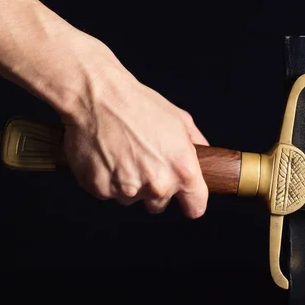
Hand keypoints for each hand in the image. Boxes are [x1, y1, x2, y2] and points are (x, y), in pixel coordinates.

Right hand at [59, 36, 208, 217]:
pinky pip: (107, 192)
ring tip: (122, 153)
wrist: (97, 96)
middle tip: (144, 161)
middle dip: (154, 189)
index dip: (191, 203)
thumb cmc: (139, 104)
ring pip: (131, 199)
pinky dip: (106, 179)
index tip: (185, 200)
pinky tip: (106, 156)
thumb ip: (197, 144)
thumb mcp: (180, 120)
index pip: (195, 208)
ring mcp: (127, 189)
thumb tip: (206, 157)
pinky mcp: (100, 188)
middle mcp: (157, 184)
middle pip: (159, 206)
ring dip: (129, 183)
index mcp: (182, 170)